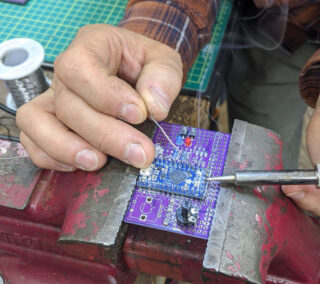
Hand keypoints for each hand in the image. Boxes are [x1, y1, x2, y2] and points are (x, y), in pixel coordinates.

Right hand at [17, 24, 182, 170]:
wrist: (138, 73)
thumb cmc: (147, 65)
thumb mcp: (165, 62)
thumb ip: (164, 78)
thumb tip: (153, 107)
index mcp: (93, 45)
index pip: (80, 66)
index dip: (105, 94)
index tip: (138, 114)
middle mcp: (67, 72)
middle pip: (68, 103)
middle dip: (104, 134)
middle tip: (138, 153)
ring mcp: (54, 97)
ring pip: (36, 121)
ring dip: (66, 147)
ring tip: (99, 162)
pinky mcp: (50, 122)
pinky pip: (32, 140)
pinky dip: (50, 157)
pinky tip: (80, 164)